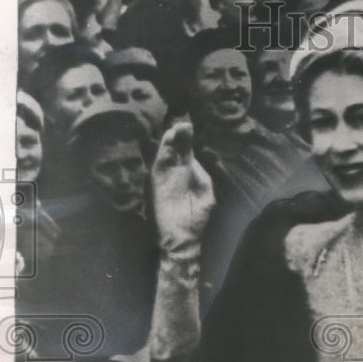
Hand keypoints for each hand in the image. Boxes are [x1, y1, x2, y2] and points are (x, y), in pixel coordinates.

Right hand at [151, 121, 214, 255]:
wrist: (182, 239)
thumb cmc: (195, 218)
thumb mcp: (205, 194)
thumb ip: (201, 176)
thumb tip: (195, 162)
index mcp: (191, 174)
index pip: (188, 152)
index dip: (187, 139)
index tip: (188, 124)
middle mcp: (177, 173)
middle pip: (177, 150)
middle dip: (179, 137)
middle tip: (181, 122)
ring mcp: (167, 178)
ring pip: (167, 155)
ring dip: (169, 142)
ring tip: (173, 130)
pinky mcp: (158, 185)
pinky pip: (158, 166)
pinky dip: (161, 155)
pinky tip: (166, 145)